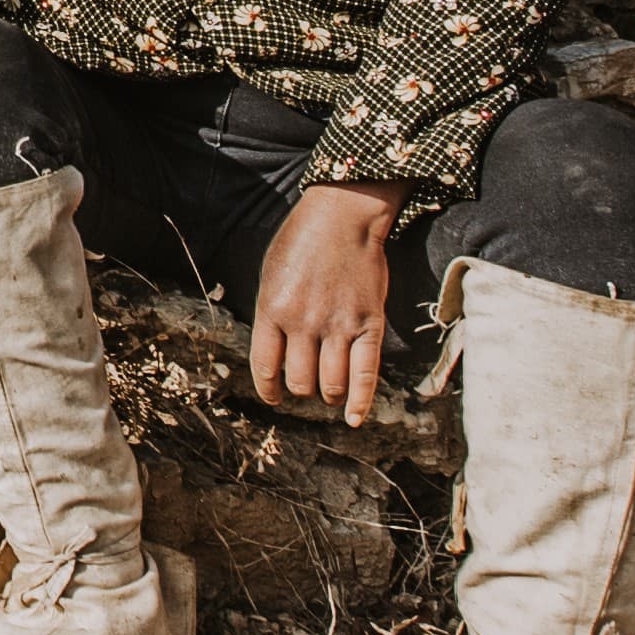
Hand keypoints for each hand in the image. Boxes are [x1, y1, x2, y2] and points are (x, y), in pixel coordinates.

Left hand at [245, 184, 402, 420]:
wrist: (343, 217)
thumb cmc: (302, 242)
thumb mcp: (271, 275)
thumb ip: (272, 315)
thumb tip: (275, 354)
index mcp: (272, 310)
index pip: (265, 368)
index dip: (270, 390)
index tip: (275, 398)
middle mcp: (303, 323)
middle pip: (300, 381)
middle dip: (302, 390)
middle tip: (308, 385)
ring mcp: (338, 326)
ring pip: (329, 385)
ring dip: (328, 395)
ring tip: (329, 391)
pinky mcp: (369, 325)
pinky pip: (365, 376)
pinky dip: (360, 403)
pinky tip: (354, 418)